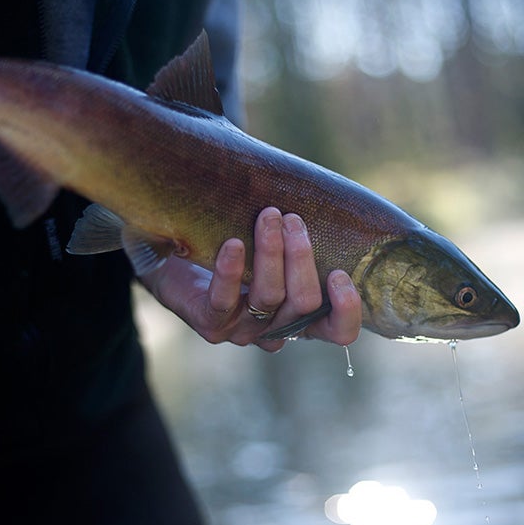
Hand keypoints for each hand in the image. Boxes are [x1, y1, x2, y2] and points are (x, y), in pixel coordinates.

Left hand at [139, 207, 361, 351]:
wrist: (176, 263)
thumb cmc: (237, 249)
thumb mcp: (275, 246)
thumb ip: (299, 236)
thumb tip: (323, 193)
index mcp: (301, 317)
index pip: (339, 332)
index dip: (346, 309)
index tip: (338, 272)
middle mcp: (276, 330)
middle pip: (304, 305)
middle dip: (301, 258)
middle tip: (292, 219)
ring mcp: (243, 331)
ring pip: (268, 298)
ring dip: (271, 254)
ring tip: (268, 216)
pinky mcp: (210, 325)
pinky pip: (224, 301)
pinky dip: (231, 270)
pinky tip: (233, 244)